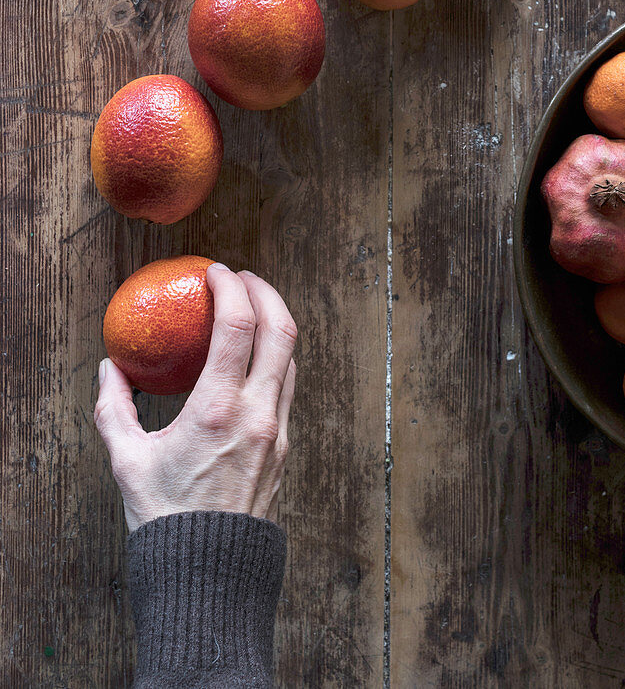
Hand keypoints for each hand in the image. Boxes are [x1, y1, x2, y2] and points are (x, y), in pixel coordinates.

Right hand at [94, 264, 296, 531]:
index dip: (231, 287)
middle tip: (241, 277)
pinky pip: (288, 386)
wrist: (209, 575)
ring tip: (249, 310)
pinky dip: (274, 358)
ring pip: (291, 357)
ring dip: (275, 323)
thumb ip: (114, 408)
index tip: (215, 272)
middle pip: (281, 329)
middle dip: (265, 291)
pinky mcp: (285, 446)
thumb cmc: (165, 519)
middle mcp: (258, 414)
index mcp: (218, 410)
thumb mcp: (127, 460)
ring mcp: (278, 430)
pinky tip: (252, 357)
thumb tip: (110, 369)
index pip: (239, 326)